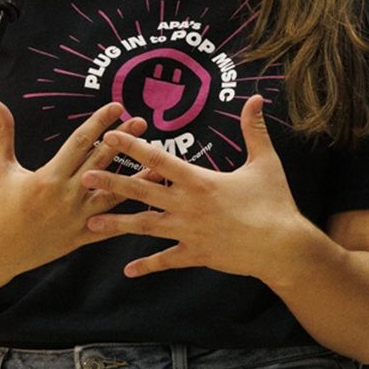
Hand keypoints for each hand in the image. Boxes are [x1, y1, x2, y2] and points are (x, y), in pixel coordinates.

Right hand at [0, 97, 148, 286]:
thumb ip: (3, 132)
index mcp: (49, 177)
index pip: (81, 142)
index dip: (100, 122)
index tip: (116, 107)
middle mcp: (67, 196)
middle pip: (102, 161)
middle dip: (124, 139)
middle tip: (141, 121)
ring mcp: (77, 218)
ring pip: (114, 194)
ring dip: (136, 176)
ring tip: (157, 162)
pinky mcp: (80, 237)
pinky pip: (111, 225)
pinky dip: (130, 215)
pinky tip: (146, 203)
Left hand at [79, 94, 310, 279]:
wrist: (283, 247)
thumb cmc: (275, 202)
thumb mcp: (266, 162)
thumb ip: (254, 129)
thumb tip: (254, 98)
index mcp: (199, 180)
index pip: (158, 159)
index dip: (132, 146)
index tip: (109, 136)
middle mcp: (187, 205)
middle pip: (142, 192)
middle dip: (112, 184)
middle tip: (85, 178)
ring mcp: (188, 232)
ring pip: (145, 227)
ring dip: (116, 225)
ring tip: (89, 224)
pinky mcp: (196, 255)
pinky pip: (166, 260)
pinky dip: (147, 265)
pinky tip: (128, 270)